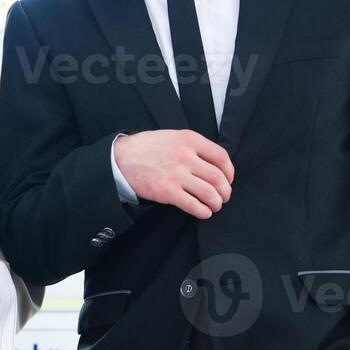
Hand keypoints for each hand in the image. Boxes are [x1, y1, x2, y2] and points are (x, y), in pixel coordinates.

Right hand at [114, 130, 233, 219]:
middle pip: (218, 178)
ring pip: (210, 193)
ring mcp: (176, 174)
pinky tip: (203, 212)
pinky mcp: (167, 191)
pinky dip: (203, 211)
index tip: (228, 180)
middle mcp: (185, 156)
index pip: (221, 157)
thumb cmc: (145, 148)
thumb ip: (192, 146)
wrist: (120, 158)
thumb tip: (213, 164)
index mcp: (189, 140)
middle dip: (225, 191)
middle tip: (223, 197)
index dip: (229, 172)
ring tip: (214, 205)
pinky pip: (194, 205)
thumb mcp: (171, 137)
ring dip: (216, 203)